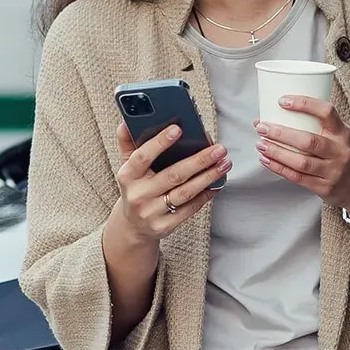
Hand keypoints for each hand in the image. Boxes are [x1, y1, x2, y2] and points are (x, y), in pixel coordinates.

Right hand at [106, 122, 230, 246]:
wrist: (133, 226)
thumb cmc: (136, 188)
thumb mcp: (128, 167)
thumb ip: (128, 144)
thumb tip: (125, 123)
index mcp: (127, 175)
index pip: (142, 156)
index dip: (159, 142)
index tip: (178, 129)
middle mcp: (138, 194)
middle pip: (173, 174)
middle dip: (199, 160)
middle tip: (219, 149)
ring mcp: (151, 212)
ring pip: (185, 192)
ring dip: (208, 177)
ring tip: (224, 163)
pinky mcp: (165, 226)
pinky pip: (190, 209)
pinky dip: (205, 195)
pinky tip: (217, 183)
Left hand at [255, 95, 349, 213]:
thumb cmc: (343, 155)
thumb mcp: (339, 136)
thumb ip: (314, 126)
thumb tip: (271, 114)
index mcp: (343, 133)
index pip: (326, 112)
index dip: (304, 104)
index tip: (283, 101)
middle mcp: (340, 151)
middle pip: (308, 141)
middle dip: (281, 133)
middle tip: (262, 127)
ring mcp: (333, 171)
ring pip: (301, 162)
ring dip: (277, 152)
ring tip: (261, 144)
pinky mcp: (324, 188)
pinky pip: (297, 177)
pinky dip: (278, 168)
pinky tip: (266, 160)